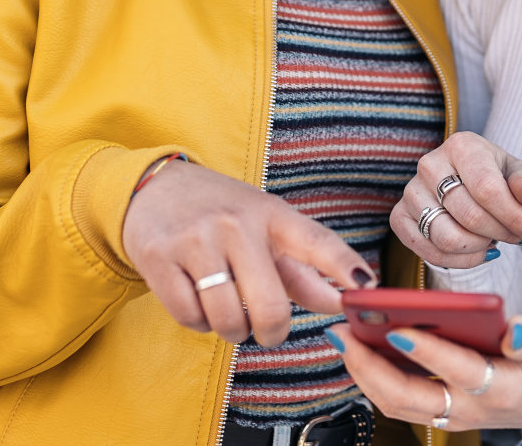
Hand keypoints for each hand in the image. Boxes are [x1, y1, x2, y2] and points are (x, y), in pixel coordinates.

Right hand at [121, 160, 375, 346]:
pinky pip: (190, 318)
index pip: (316, 240)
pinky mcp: (160, 256)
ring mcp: (197, 238)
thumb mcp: (266, 229)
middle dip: (272, 332)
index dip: (343, 267)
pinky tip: (196, 298)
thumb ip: (304, 271)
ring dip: (230, 329)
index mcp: (272, 214)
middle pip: (270, 307)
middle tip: (266, 329)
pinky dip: (197, 321)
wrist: (154, 188)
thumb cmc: (222, 215)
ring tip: (225, 307)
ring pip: (227, 319)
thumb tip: (342, 303)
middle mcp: (237, 223)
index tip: (366, 289)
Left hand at [328, 314, 521, 435]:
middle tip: (342, 333)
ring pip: (399, 403)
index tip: (395, 327)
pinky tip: (362, 349)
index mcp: (502, 388)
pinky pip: (404, 401)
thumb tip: (515, 330)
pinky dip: (377, 378)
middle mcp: (472, 407)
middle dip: (369, 367)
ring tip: (342, 337)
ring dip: (365, 373)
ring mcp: (457, 414)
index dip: (425, 351)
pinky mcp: (449, 410)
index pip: (457, 369)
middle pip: (409, 397)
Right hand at [392, 130, 521, 267]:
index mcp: (462, 146)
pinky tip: (475, 251)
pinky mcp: (399, 217)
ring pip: (447, 238)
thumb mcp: (517, 174)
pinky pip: (429, 252)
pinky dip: (459, 261)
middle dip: (500, 234)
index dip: (513, 217)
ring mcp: (410, 191)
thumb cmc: (495, 177)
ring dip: (479, 248)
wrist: (464, 184)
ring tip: (491, 239)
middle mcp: (430, 164)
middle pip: (470, 216)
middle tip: (514, 236)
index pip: (487, 189)